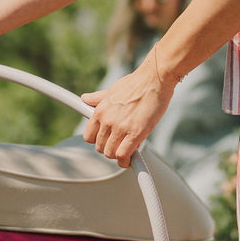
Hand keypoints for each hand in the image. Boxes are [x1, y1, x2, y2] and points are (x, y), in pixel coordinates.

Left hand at [81, 53, 175, 167]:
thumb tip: (85, 98)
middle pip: (99, 147)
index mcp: (100, 110)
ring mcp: (120, 127)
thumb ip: (98, 98)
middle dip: (109, 149)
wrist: (154, 79)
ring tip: (127, 151)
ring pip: (110, 153)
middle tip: (120, 145)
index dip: (97, 141)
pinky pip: (123, 155)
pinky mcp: (135, 133)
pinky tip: (130, 160)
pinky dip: (125, 161)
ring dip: (118, 156)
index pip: (88, 136)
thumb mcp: (112, 89)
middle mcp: (107, 120)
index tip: (107, 141)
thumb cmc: (137, 83)